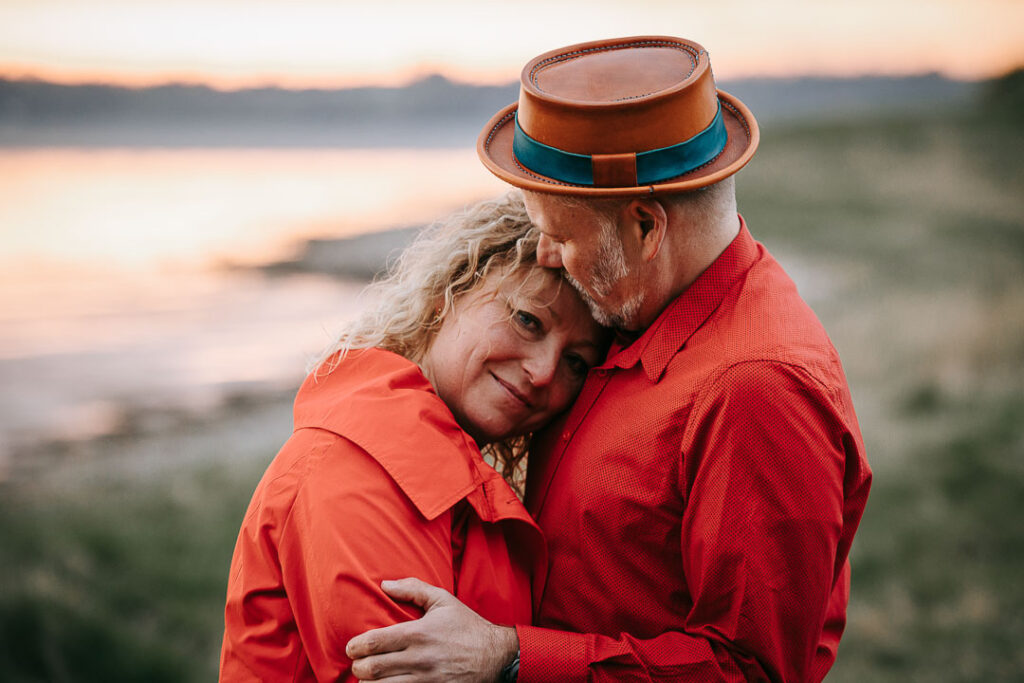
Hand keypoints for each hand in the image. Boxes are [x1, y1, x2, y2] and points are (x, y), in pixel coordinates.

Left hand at [346, 578, 517, 681]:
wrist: (496, 656)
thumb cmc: (467, 626)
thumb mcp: (443, 600)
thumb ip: (412, 589)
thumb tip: (384, 585)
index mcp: (419, 633)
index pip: (375, 642)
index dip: (356, 646)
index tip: (352, 646)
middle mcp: (419, 659)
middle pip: (373, 668)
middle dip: (358, 667)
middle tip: (358, 663)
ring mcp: (426, 681)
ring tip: (368, 677)